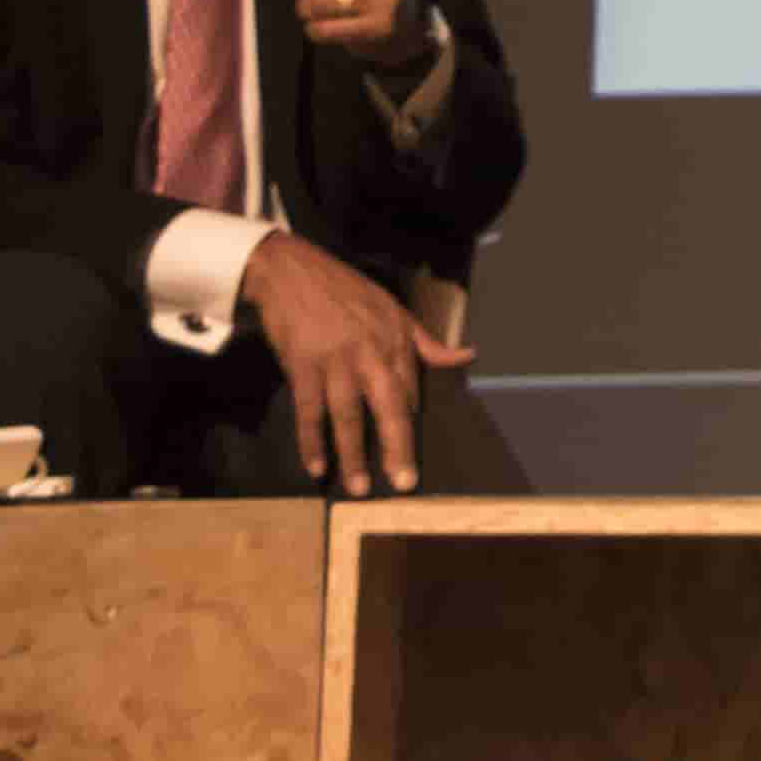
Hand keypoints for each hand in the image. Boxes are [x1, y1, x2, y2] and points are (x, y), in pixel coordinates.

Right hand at [232, 231, 473, 491]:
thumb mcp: (393, 309)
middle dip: (397, 448)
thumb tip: (467, 356)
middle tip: (403, 483)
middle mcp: (370, 353)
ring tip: (358, 488)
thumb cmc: (345, 291)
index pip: (410, 391)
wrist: (293, 271)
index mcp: (395, 340)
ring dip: (353, 455)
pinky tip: (317, 467)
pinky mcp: (303, 366)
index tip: (411, 456)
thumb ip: (426, 342)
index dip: (409, 425)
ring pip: (348, 416)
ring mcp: (335, 361)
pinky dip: (312, 441)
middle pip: (388, 407)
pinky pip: (309, 411)